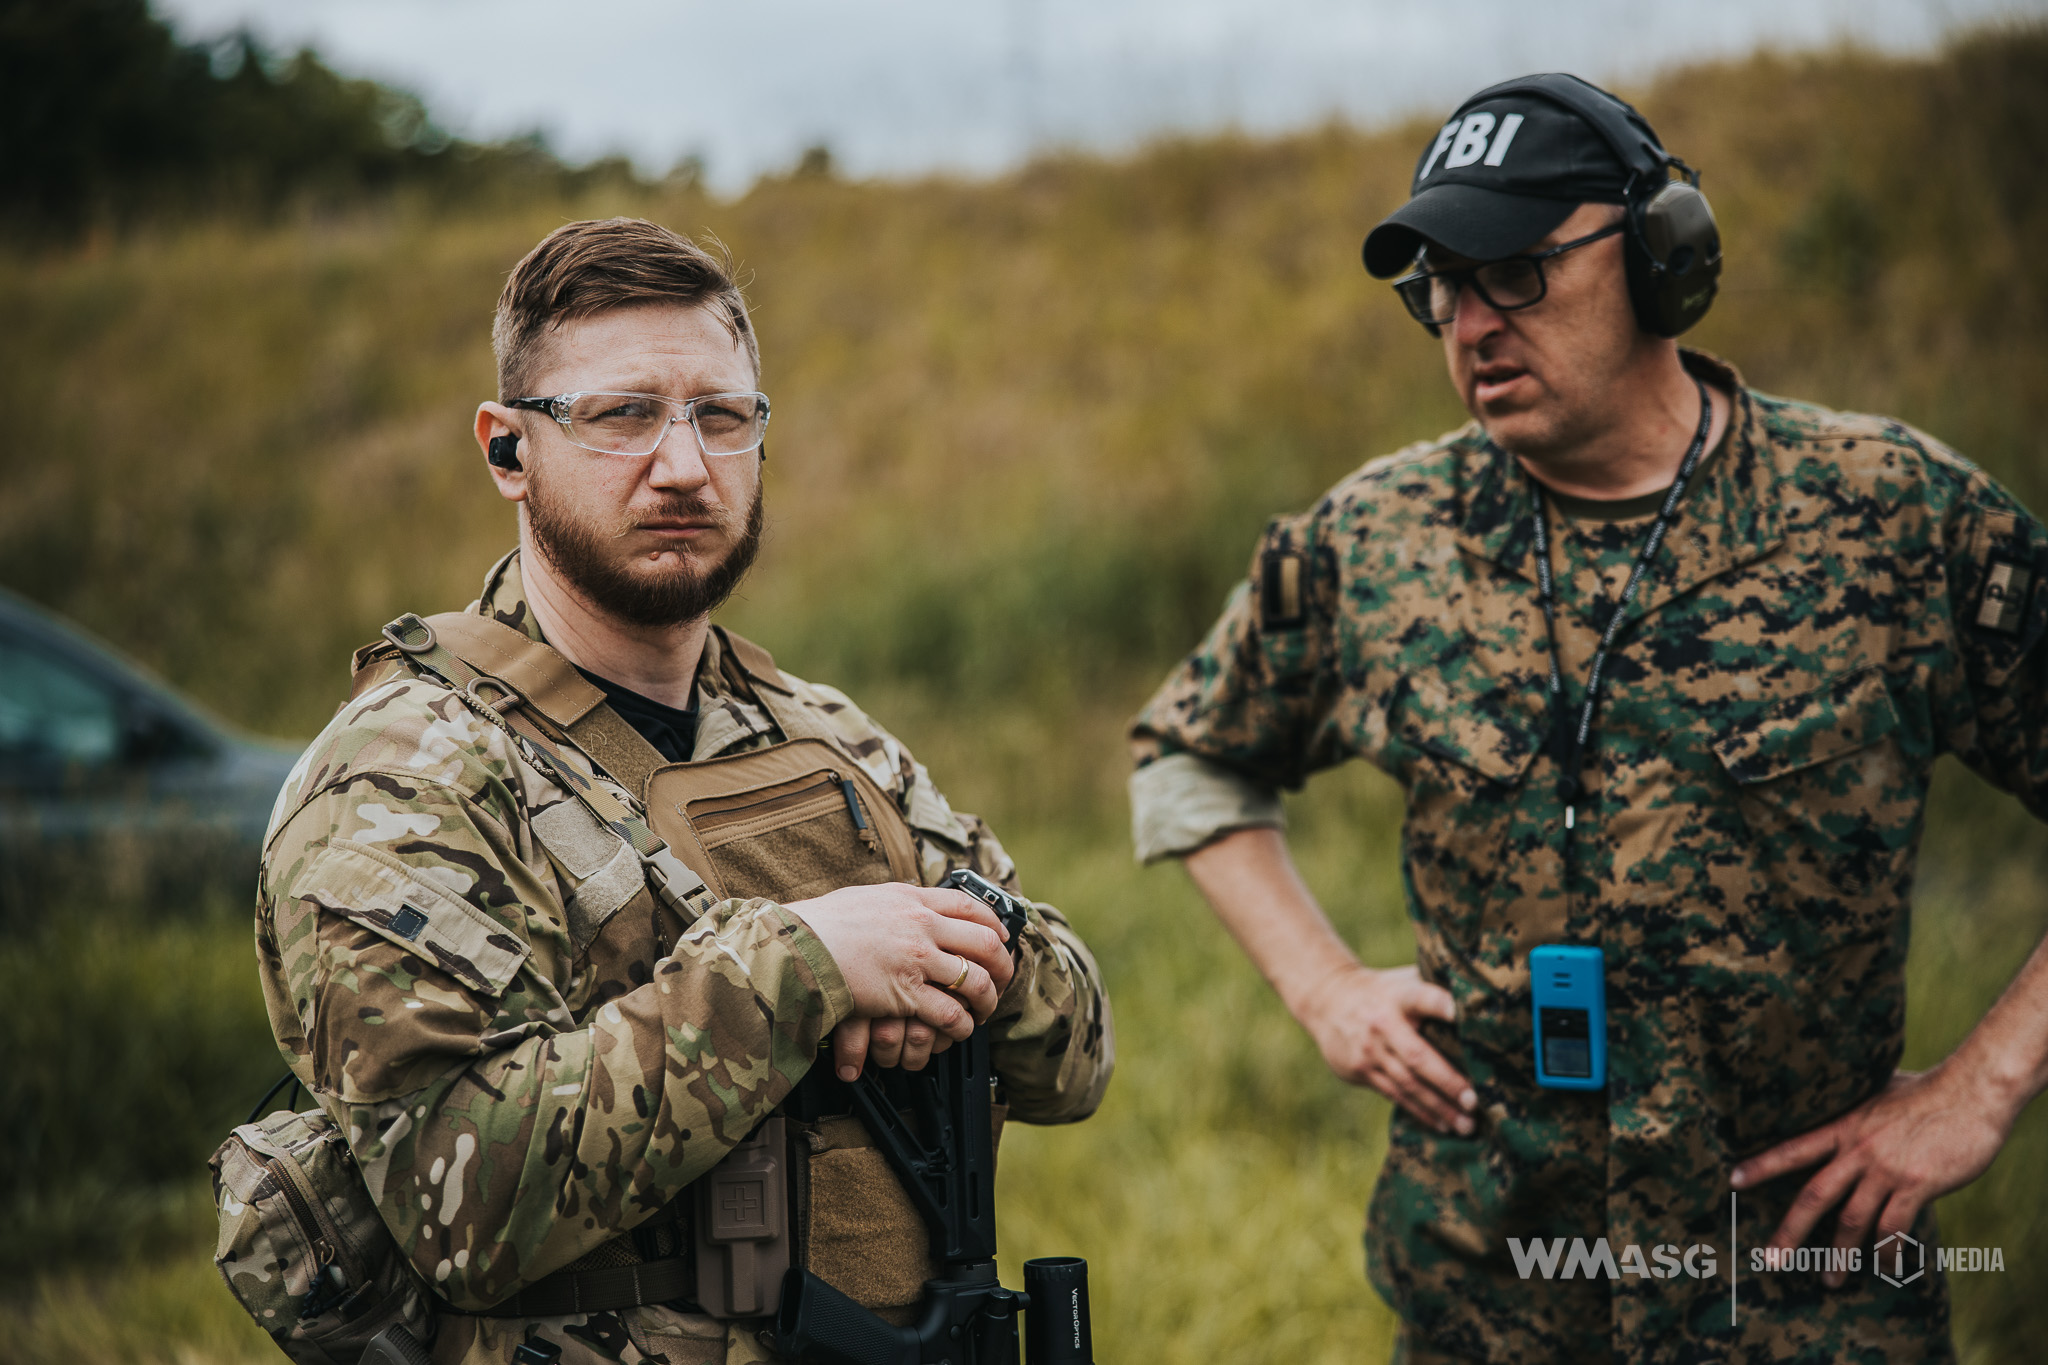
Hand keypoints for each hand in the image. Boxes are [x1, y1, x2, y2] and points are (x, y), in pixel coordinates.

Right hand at [786, 882, 1013, 1070]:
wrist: (795, 947)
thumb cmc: (819, 925)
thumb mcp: (864, 898)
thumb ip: (892, 902)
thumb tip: (905, 903)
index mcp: (911, 899)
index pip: (968, 905)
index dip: (993, 923)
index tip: (1000, 937)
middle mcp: (922, 925)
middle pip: (984, 942)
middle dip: (1002, 965)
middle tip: (1003, 979)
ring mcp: (917, 958)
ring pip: (975, 980)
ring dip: (987, 999)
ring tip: (983, 1010)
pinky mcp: (906, 992)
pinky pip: (950, 1012)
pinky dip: (961, 1024)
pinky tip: (960, 1028)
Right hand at [1297, 962, 1476, 1134]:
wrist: (1328, 999)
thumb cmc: (1385, 990)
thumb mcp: (1405, 979)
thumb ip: (1437, 987)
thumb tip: (1488, 999)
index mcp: (1400, 995)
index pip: (1422, 998)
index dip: (1440, 1005)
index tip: (1460, 1014)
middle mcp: (1383, 1023)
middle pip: (1417, 1056)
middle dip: (1447, 1081)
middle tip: (1475, 1101)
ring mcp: (1369, 1049)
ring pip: (1407, 1083)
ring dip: (1438, 1107)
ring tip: (1467, 1125)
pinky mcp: (1360, 1070)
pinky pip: (1394, 1094)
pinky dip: (1420, 1111)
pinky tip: (1442, 1124)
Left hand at [1730, 1067, 2014, 1286]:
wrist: (1970, 1093)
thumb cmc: (1927, 1089)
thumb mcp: (1877, 1089)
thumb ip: (1856, 1107)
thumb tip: (1841, 1101)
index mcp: (1844, 1126)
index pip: (1793, 1148)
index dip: (1762, 1165)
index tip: (1733, 1181)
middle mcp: (1858, 1150)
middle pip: (1814, 1196)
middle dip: (1789, 1231)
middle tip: (1771, 1260)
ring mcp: (1887, 1169)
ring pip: (1852, 1220)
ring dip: (1839, 1254)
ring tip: (1829, 1278)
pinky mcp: (1917, 1184)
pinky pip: (1895, 1227)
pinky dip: (1887, 1251)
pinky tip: (1884, 1268)